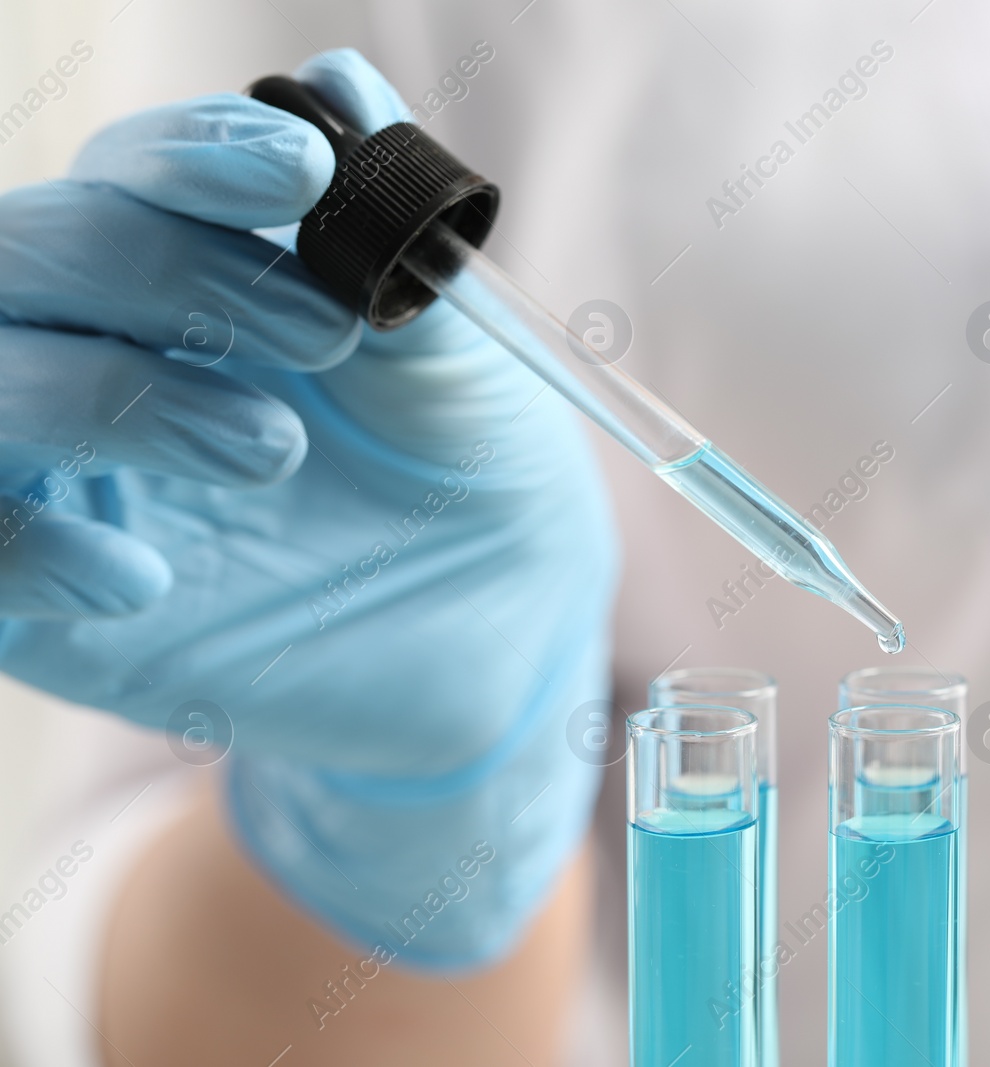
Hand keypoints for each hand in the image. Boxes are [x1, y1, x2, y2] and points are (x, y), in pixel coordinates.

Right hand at [0, 50, 616, 965]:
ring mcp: (64, 472)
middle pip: (27, 253)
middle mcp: (102, 352)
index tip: (299, 173)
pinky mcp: (43, 599)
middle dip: (159, 269)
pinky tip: (141, 579)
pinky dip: (24, 546)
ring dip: (108, 395)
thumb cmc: (473, 467)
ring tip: (273, 452)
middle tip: (322, 334)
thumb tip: (343, 82)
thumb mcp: (454, 359)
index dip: (191, 157)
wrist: (495, 627)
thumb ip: (394, 236)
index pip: (128, 176)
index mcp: (190, 274)